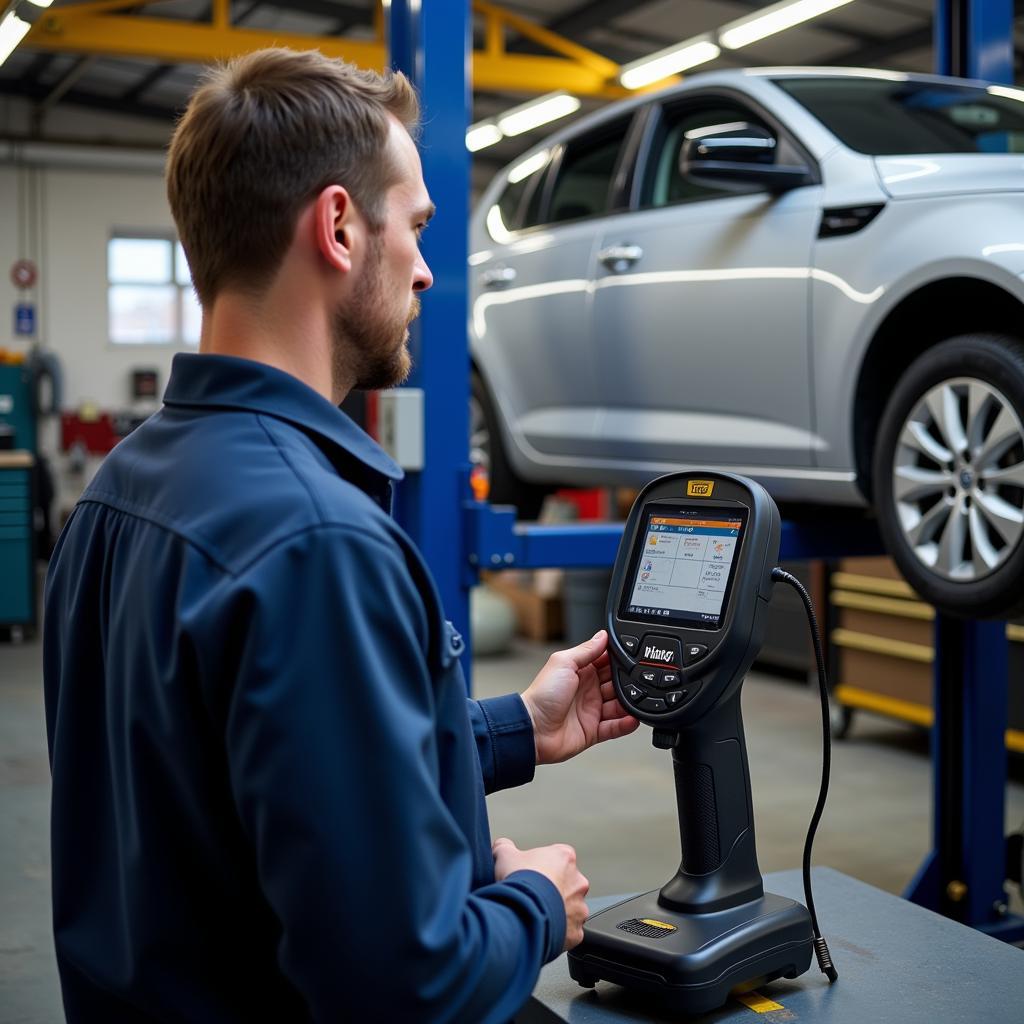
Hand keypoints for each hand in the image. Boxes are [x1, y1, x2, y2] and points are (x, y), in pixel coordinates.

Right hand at [492, 837, 589, 949]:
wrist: (521, 913)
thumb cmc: (518, 882)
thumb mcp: (504, 855)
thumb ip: (505, 847)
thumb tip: (502, 846)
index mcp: (564, 858)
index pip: (558, 858)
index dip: (542, 866)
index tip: (531, 874)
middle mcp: (578, 881)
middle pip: (567, 883)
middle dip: (553, 890)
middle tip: (533, 896)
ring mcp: (579, 907)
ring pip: (570, 909)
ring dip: (557, 911)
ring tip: (536, 914)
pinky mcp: (576, 931)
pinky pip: (569, 931)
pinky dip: (558, 932)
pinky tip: (541, 929)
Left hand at [521, 630, 638, 764]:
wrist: (532, 728)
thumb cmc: (541, 695)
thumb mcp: (563, 663)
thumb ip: (585, 650)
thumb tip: (602, 635)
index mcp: (580, 672)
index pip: (606, 663)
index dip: (619, 661)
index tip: (633, 658)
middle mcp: (588, 691)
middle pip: (616, 684)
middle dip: (628, 683)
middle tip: (640, 680)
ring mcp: (591, 711)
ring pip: (618, 706)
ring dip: (629, 704)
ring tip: (640, 700)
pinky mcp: (593, 731)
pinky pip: (615, 727)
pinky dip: (625, 724)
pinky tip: (633, 719)